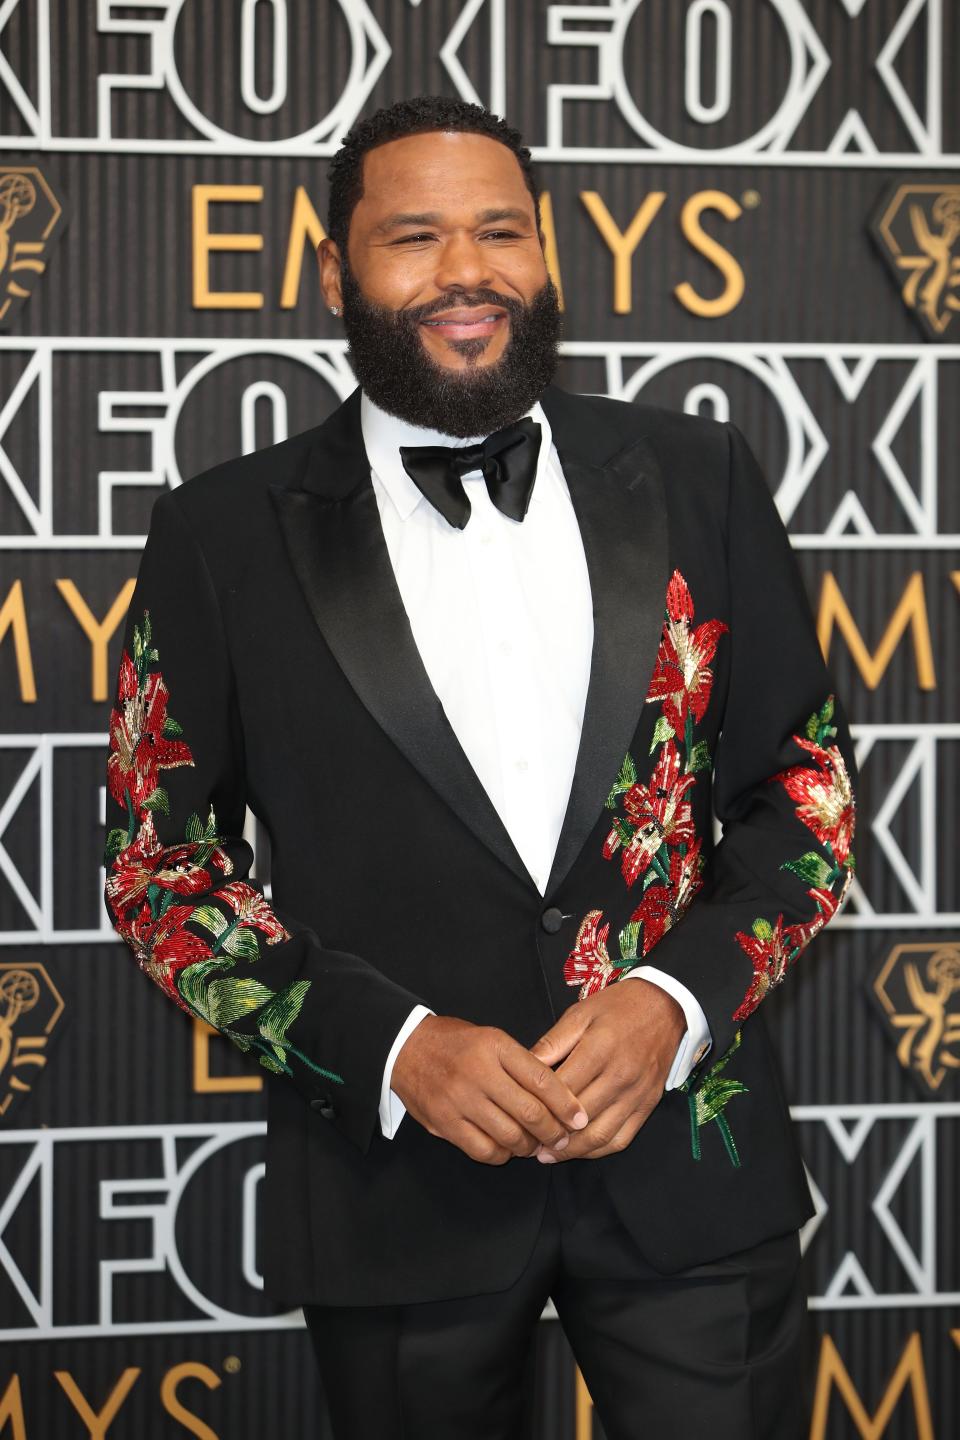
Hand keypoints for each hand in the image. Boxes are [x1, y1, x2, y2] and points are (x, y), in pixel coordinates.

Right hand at [390, 1015, 588, 1164]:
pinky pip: (483, 1150)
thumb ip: (521, 1064)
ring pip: (509, 1136)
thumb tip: (558, 1098)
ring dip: (529, 1146)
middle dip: (553, 1131)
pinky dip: (501, 1154)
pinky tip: (506, 1148)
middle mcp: (478, 1072)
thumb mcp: (491, 1039)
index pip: (541, 1078)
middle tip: (562, 1138)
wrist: (405, 1047)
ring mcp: (459, 1099)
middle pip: (529, 1112)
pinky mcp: (444, 1123)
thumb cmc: (456, 1043)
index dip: (565, 1103)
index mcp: (495, 1046)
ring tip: (535, 1144)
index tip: (579, 1118)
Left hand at [529, 979, 683, 1162]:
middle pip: (579, 1117)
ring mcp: (636, 1094)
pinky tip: (578, 1151)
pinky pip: (622, 1138)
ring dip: (572, 1150)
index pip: (562, 1089)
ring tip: (547, 1155)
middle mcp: (620, 1076)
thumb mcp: (580, 1013)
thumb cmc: (618, 1007)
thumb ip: (553, 1042)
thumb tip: (524, 1066)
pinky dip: (598, 1150)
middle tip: (526, 1143)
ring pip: (600, 1135)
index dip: (538, 1107)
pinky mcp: (648, 1106)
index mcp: (600, 1049)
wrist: (665, 1007)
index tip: (518, 1117)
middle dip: (550, 1134)